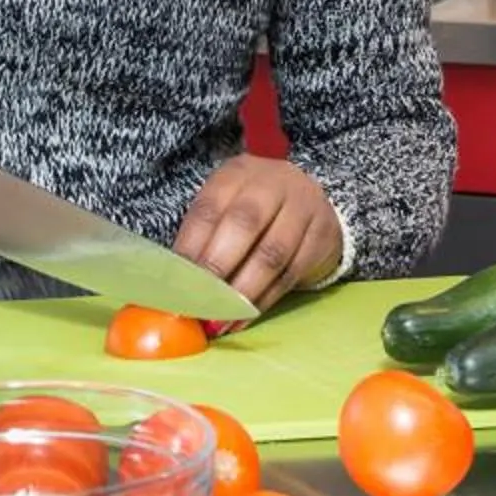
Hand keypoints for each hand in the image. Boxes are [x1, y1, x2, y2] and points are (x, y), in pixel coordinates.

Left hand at [175, 158, 343, 314]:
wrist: (312, 201)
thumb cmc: (255, 210)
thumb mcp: (226, 207)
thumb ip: (203, 237)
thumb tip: (174, 282)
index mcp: (238, 174)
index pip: (209, 208)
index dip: (190, 247)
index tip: (175, 283)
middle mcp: (272, 184)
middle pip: (244, 224)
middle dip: (217, 267)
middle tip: (198, 302)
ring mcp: (303, 208)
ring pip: (271, 254)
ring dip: (242, 293)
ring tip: (219, 321)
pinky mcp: (321, 236)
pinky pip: (290, 274)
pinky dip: (264, 300)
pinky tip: (244, 318)